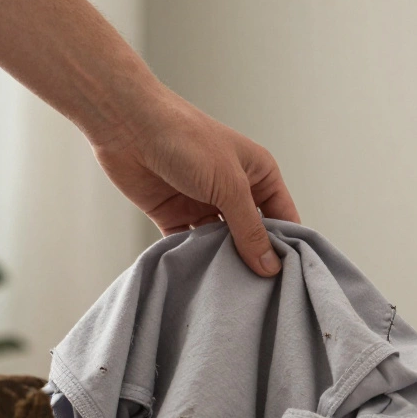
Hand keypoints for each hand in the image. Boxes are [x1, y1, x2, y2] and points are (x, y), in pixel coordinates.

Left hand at [89, 87, 299, 276]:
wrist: (128, 125)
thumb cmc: (187, 140)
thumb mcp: (230, 186)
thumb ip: (250, 229)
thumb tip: (270, 267)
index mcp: (258, 174)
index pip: (282, 217)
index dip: (286, 245)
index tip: (288, 278)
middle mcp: (234, 190)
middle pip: (252, 234)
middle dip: (255, 258)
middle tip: (259, 292)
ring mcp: (203, 203)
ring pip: (222, 243)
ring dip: (224, 262)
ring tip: (231, 289)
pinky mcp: (174, 215)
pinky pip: (190, 245)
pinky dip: (194, 259)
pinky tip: (200, 275)